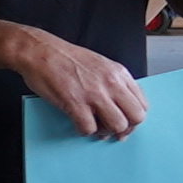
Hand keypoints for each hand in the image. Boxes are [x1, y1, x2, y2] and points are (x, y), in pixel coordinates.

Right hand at [7, 27, 146, 138]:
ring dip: (106, 131)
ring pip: (117, 125)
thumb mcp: (100, 64)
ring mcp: (94, 94)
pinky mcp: (75, 103)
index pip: (142, 104)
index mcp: (119, 73)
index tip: (126, 122)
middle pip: (136, 117)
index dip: (134, 118)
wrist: (40, 51)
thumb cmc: (65, 57)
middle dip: (126, 128)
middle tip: (113, 130)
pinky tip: (78, 123)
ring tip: (95, 127)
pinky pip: (89, 128)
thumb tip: (119, 105)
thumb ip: (114, 83)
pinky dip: (84, 131)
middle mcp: (111, 83)